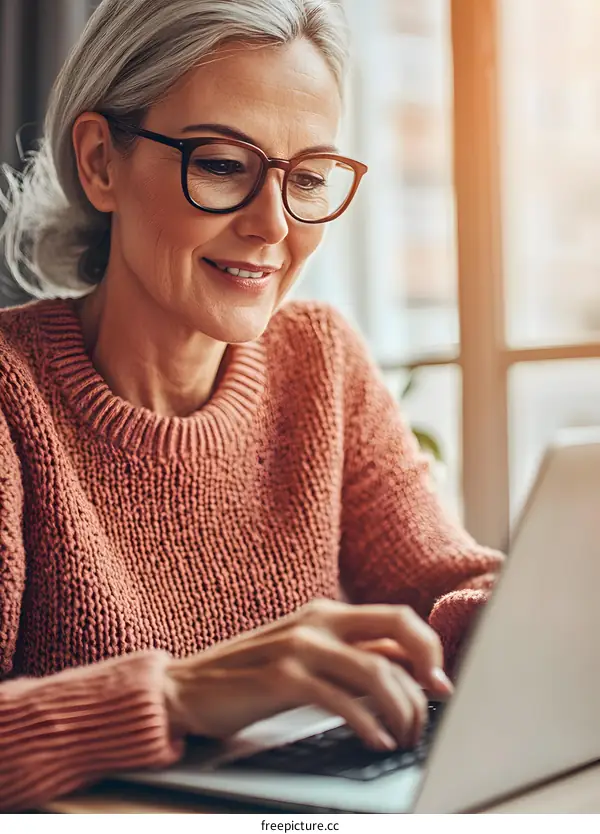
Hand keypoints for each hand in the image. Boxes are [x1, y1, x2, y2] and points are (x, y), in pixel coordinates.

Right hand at [164, 599, 452, 751]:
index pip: (397, 617)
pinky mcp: (282, 678)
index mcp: (326, 612)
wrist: (186, 687)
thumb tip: (406, 671)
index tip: (440, 683)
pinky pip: (341, 700)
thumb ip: (351, 657)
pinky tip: (376, 740)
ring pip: (375, 669)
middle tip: (436, 703)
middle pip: (397, 627)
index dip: (428, 648)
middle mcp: (317, 621)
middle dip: (428, 664)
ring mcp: (299, 646)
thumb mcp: (307, 656)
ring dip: (402, 706)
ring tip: (406, 735)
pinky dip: (368, 723)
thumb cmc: (251, 676)